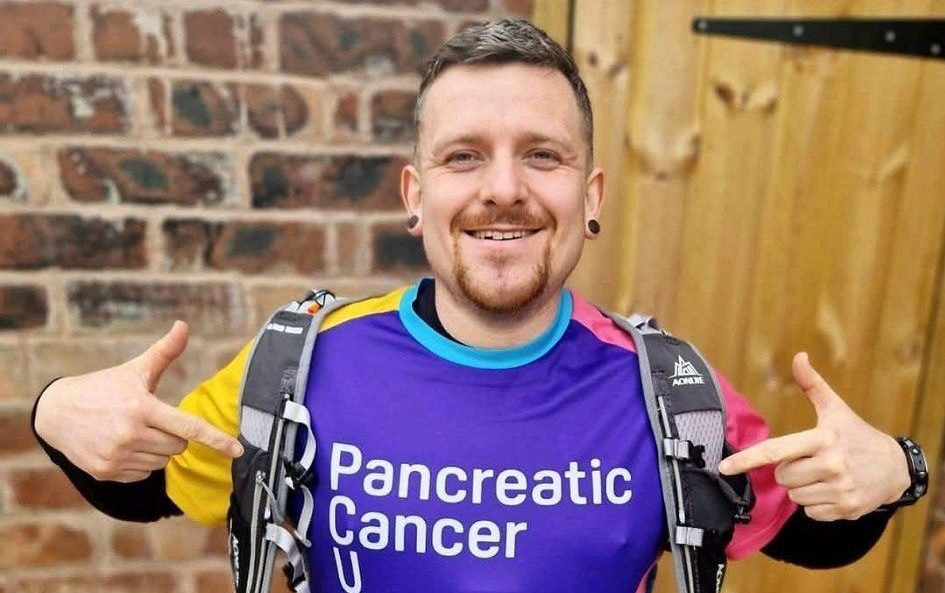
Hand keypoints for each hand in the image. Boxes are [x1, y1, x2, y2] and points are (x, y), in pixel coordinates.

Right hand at [34, 321, 242, 482]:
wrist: (55, 413)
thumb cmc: (103, 388)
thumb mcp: (134, 370)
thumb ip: (164, 352)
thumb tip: (183, 325)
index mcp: (141, 407)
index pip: (188, 426)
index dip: (216, 439)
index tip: (238, 449)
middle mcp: (129, 434)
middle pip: (178, 445)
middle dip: (174, 434)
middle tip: (152, 420)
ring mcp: (117, 456)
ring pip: (163, 461)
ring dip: (158, 449)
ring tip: (135, 431)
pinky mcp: (106, 472)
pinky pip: (144, 474)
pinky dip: (141, 462)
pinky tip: (123, 445)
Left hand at [718, 352, 909, 520]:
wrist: (896, 468)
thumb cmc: (857, 435)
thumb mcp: (835, 409)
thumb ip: (812, 384)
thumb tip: (799, 356)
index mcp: (822, 439)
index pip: (775, 450)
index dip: (746, 459)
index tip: (723, 467)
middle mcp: (831, 464)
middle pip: (782, 476)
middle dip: (789, 471)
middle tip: (811, 461)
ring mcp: (840, 489)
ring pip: (794, 496)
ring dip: (803, 488)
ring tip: (824, 475)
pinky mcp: (846, 509)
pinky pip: (810, 512)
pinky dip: (817, 504)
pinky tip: (834, 490)